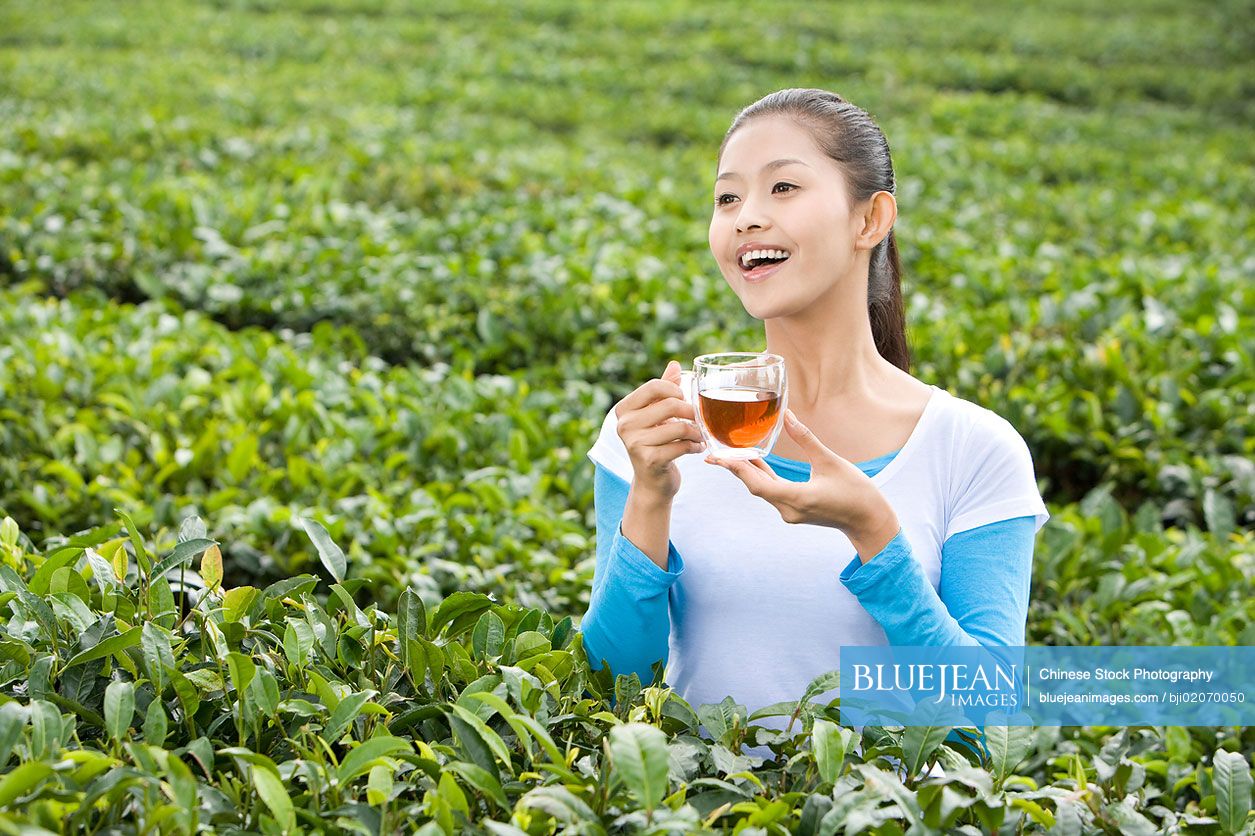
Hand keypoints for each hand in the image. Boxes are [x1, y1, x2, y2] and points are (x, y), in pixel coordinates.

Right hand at [615, 360, 705, 501]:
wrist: (652, 483)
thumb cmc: (656, 443)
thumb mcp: (656, 415)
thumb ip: (664, 390)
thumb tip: (675, 364)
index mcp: (623, 410)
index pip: (654, 386)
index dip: (676, 390)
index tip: (684, 400)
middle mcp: (624, 425)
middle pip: (670, 404)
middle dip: (691, 411)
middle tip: (699, 419)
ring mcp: (635, 444)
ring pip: (679, 426)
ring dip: (696, 431)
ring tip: (700, 435)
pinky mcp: (649, 461)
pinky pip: (682, 446)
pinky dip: (695, 446)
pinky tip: (697, 448)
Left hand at [705, 409, 900, 559]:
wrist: (869, 521)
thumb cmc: (856, 491)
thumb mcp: (831, 461)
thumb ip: (806, 439)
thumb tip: (788, 415)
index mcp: (797, 497)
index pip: (757, 483)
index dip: (735, 469)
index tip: (716, 457)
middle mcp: (788, 508)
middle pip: (753, 486)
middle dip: (733, 468)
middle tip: (711, 451)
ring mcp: (790, 512)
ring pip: (761, 489)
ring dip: (746, 472)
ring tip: (726, 453)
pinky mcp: (794, 509)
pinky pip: (770, 491)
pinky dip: (760, 476)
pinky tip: (752, 461)